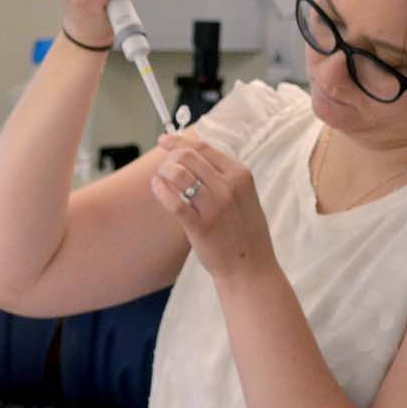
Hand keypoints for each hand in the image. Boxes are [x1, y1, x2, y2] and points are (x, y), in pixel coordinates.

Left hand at [149, 133, 277, 284]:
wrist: (250, 267)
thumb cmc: (245, 233)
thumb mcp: (245, 196)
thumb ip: (225, 177)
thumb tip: (196, 159)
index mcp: (241, 175)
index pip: (204, 148)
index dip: (179, 142)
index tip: (165, 140)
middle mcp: (229, 187)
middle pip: (188, 157)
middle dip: (169, 157)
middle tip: (163, 166)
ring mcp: (215, 206)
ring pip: (179, 175)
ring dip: (163, 172)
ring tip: (159, 178)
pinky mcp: (200, 225)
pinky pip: (173, 201)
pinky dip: (160, 190)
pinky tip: (156, 188)